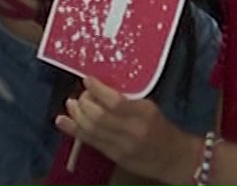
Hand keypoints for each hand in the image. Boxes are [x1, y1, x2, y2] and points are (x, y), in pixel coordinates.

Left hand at [56, 77, 193, 184]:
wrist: (173, 158)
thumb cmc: (161, 129)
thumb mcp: (149, 107)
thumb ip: (127, 99)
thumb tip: (101, 88)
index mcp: (143, 114)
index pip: (116, 102)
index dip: (98, 90)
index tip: (87, 80)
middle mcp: (132, 131)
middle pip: (99, 117)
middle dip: (84, 103)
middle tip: (80, 95)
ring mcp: (121, 146)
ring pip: (91, 130)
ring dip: (76, 116)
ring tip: (70, 105)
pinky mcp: (114, 157)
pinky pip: (90, 142)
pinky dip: (74, 131)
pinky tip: (63, 121)